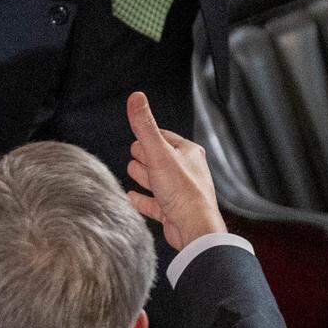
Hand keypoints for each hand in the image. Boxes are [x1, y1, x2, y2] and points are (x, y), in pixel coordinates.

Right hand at [124, 91, 226, 250]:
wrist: (194, 230)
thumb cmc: (182, 192)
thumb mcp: (158, 154)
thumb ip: (144, 127)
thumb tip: (136, 98)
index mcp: (187, 152)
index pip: (160, 136)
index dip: (146, 141)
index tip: (140, 148)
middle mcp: (186, 169)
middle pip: (154, 157)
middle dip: (144, 161)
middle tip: (146, 168)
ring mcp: (180, 191)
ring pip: (153, 178)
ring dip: (143, 178)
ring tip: (142, 180)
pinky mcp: (173, 210)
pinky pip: (152, 202)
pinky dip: (142, 200)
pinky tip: (132, 198)